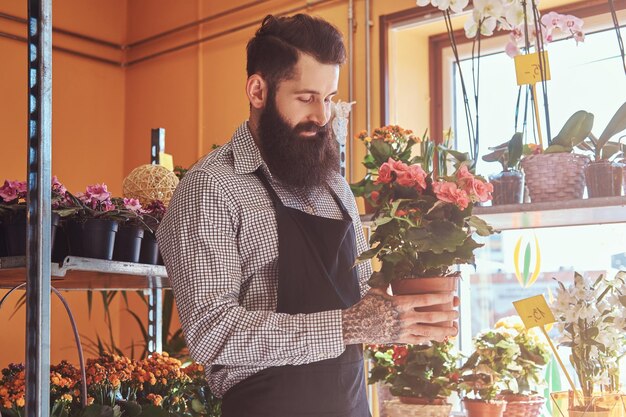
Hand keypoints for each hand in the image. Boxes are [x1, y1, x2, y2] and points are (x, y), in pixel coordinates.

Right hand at [341, 288, 458, 344]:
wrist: (356, 325)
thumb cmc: (366, 304)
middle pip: (431, 317)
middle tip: (456, 312)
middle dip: (446, 315)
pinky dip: (428, 339)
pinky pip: (418, 341)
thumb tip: (393, 265)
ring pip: (428, 332)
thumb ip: (389, 280)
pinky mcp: (400, 340)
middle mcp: (404, 318)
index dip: (440, 298)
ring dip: (443, 331)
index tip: (451, 296)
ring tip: (454, 329)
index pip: (425, 299)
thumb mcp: (377, 290)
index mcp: (400, 303)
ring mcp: (403, 331)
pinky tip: (436, 338)